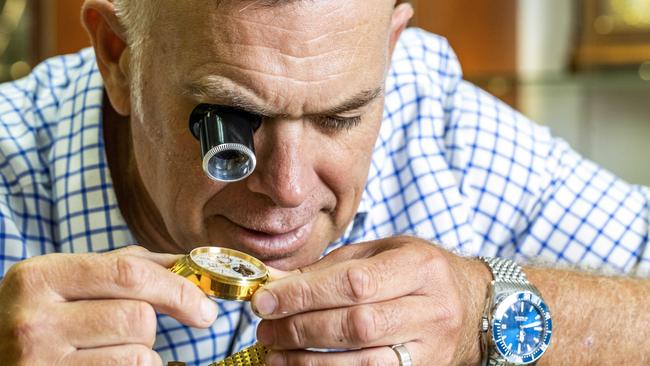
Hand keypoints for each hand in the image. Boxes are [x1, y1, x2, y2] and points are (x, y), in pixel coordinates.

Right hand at [0, 246, 217, 364]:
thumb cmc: (42, 317)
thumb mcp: (67, 282)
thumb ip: (124, 267)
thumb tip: (187, 264)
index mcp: (39, 277)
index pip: (129, 273)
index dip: (178, 289)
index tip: (205, 307)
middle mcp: (33, 321)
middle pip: (138, 317)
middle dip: (153, 325)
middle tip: (147, 331)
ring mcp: (39, 363)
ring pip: (138, 355)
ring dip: (142, 354)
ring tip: (110, 350)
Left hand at [251, 236, 490, 365]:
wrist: (475, 305)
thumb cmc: (422, 272)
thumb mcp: (384, 252)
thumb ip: (331, 267)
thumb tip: (277, 282)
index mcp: (419, 266)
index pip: (354, 282)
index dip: (304, 294)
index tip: (266, 300)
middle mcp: (431, 308)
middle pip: (357, 324)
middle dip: (301, 327)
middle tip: (266, 327)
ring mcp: (431, 347)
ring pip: (363, 362)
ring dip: (309, 361)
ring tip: (275, 353)